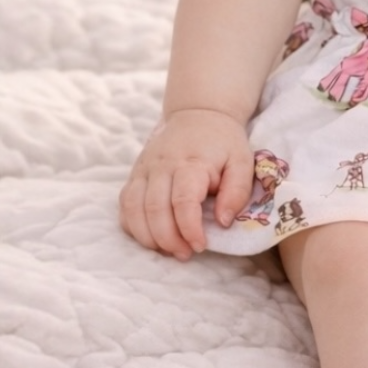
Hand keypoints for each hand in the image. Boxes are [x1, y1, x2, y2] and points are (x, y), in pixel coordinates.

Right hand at [119, 108, 256, 260]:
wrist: (198, 113)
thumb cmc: (223, 142)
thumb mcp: (242, 161)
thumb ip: (237, 191)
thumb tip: (223, 222)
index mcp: (191, 163)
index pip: (183, 202)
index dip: (189, 229)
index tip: (201, 246)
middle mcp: (161, 166)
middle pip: (154, 210)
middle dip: (168, 240)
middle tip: (186, 254)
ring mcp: (144, 169)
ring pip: (133, 210)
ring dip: (148, 238)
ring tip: (169, 250)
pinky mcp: (134, 175)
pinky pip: (124, 206)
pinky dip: (133, 227)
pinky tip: (151, 237)